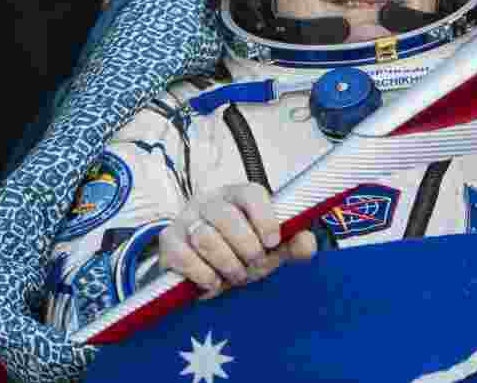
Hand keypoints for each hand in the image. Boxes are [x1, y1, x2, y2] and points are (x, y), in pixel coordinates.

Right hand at [159, 183, 316, 298]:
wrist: (205, 267)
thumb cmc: (243, 249)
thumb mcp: (271, 248)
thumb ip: (293, 244)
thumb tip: (307, 243)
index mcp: (238, 194)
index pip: (251, 194)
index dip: (264, 217)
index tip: (272, 242)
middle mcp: (210, 201)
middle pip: (226, 217)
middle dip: (246, 248)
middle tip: (255, 264)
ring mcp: (186, 219)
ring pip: (206, 238)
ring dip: (227, 264)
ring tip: (236, 275)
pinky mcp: (169, 242)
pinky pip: (185, 257)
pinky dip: (203, 275)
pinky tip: (213, 282)